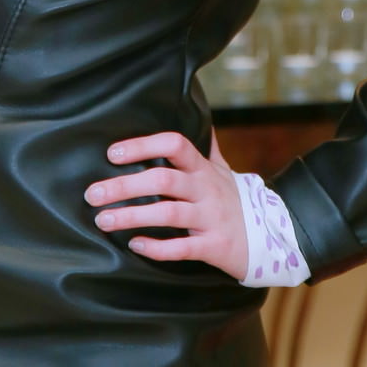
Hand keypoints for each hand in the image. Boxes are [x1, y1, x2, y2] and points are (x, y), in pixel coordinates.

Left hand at [84, 129, 248, 278]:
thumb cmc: (238, 202)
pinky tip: (135, 245)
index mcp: (204, 169)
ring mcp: (212, 218)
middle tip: (93, 194)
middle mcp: (206, 189)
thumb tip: (200, 118)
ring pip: (169, 213)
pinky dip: (158, 247)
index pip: (175, 144)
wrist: (274, 238)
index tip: (112, 154)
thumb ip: (208, 148)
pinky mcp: (215, 246)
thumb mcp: (225, 170)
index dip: (143, 145)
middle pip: (163, 179)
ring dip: (132, 216)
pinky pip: (183, 248)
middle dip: (125, 185)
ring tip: (103, 220)